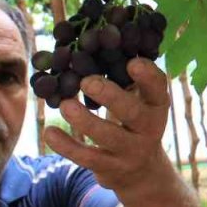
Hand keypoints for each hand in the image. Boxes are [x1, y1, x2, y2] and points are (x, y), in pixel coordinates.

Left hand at [45, 57, 170, 192]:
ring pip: (108, 136)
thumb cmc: (133, 121)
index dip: (147, 75)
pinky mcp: (110, 168)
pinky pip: (87, 158)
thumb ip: (122, 75)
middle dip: (110, 96)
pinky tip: (49, 132)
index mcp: (156, 104)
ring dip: (85, 120)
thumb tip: (85, 34)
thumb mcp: (138, 100)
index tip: (131, 62)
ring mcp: (130, 150)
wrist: (141, 172)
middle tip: (87, 81)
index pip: (158, 87)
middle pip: (133, 112)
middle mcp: (148, 128)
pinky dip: (66, 146)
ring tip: (65, 105)